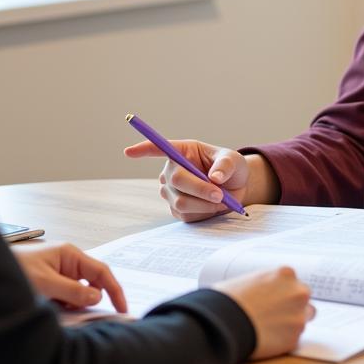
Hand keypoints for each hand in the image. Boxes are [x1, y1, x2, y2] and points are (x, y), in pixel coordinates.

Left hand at [13, 242, 127, 312]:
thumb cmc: (16, 270)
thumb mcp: (45, 282)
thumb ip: (72, 290)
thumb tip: (96, 296)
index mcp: (70, 255)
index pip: (101, 271)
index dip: (114, 289)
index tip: (122, 307)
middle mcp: (68, 262)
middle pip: (92, 283)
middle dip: (89, 300)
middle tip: (83, 315)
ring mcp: (60, 273)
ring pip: (78, 293)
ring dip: (73, 304)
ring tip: (56, 308)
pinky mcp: (52, 284)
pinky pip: (66, 297)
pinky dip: (64, 306)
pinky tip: (52, 308)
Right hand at [124, 137, 252, 222]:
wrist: (235, 190)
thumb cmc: (232, 169)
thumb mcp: (234, 161)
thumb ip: (226, 166)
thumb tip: (214, 178)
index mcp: (183, 151)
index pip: (159, 148)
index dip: (143, 149)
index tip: (128, 152)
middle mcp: (172, 170)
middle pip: (176, 181)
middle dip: (199, 189)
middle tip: (220, 195)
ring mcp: (171, 191)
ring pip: (180, 202)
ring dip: (204, 204)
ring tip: (222, 200)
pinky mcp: (177, 209)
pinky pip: (186, 215)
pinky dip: (204, 213)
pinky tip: (213, 207)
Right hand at [214, 266, 314, 359]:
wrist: (224, 322)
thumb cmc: (228, 299)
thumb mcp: (248, 279)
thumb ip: (265, 284)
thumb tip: (264, 291)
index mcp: (286, 274)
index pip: (293, 282)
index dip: (283, 292)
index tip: (274, 300)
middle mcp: (298, 293)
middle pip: (303, 300)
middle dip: (292, 306)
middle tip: (274, 314)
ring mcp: (298, 316)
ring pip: (303, 319)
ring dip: (291, 323)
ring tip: (270, 328)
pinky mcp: (294, 339)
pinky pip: (293, 339)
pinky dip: (283, 340)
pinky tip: (266, 339)